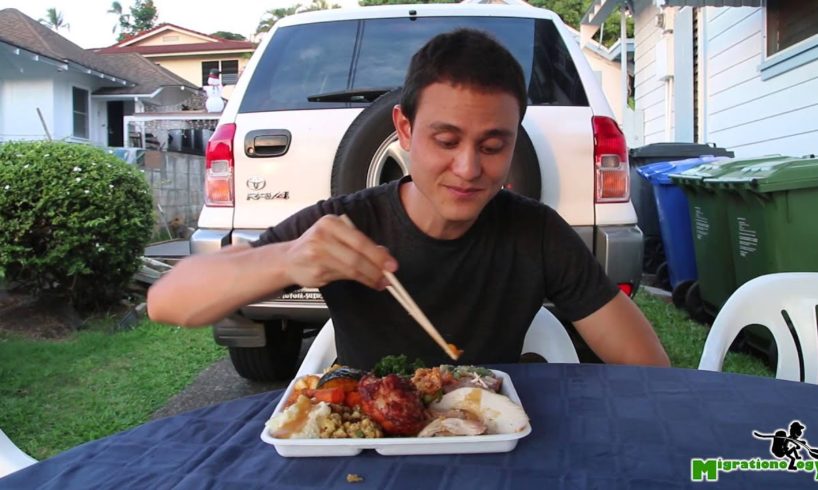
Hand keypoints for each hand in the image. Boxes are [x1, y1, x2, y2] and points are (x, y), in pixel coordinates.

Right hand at [281, 214, 397, 289]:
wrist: (288, 259)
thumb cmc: (315, 246)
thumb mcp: (336, 236)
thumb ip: (358, 243)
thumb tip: (384, 254)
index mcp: (330, 223)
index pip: (359, 240)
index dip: (377, 254)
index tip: (391, 264)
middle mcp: (322, 236)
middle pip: (356, 256)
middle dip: (376, 268)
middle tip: (388, 277)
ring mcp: (317, 254)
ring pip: (351, 269)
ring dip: (369, 278)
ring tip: (380, 282)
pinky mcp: (316, 271)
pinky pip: (343, 277)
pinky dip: (358, 281)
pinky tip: (367, 282)